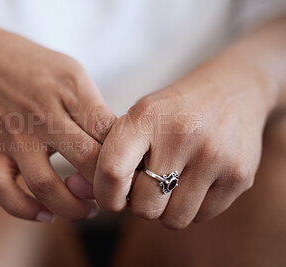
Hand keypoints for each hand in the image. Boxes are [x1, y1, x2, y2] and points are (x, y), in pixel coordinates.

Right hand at [0, 22, 114, 221]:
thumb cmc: (31, 67)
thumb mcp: (70, 72)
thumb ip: (93, 106)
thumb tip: (116, 146)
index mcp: (69, 91)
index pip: (109, 131)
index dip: (125, 156)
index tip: (128, 168)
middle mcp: (42, 115)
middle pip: (86, 159)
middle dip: (106, 185)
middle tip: (113, 193)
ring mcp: (13, 136)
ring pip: (46, 185)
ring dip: (73, 208)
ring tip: (87, 210)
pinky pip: (4, 191)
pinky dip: (26, 210)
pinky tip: (45, 213)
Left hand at [93, 53, 276, 228]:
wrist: (233, 90)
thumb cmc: (174, 111)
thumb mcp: (140, 116)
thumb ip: (113, 153)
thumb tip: (86, 192)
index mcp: (147, 117)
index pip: (113, 171)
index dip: (105, 195)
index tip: (110, 196)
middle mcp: (181, 136)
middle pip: (144, 206)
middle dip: (140, 202)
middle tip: (147, 184)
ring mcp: (214, 157)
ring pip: (173, 219)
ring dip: (166, 208)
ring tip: (172, 183)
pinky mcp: (239, 176)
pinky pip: (201, 217)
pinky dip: (192, 207)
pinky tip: (196, 181)